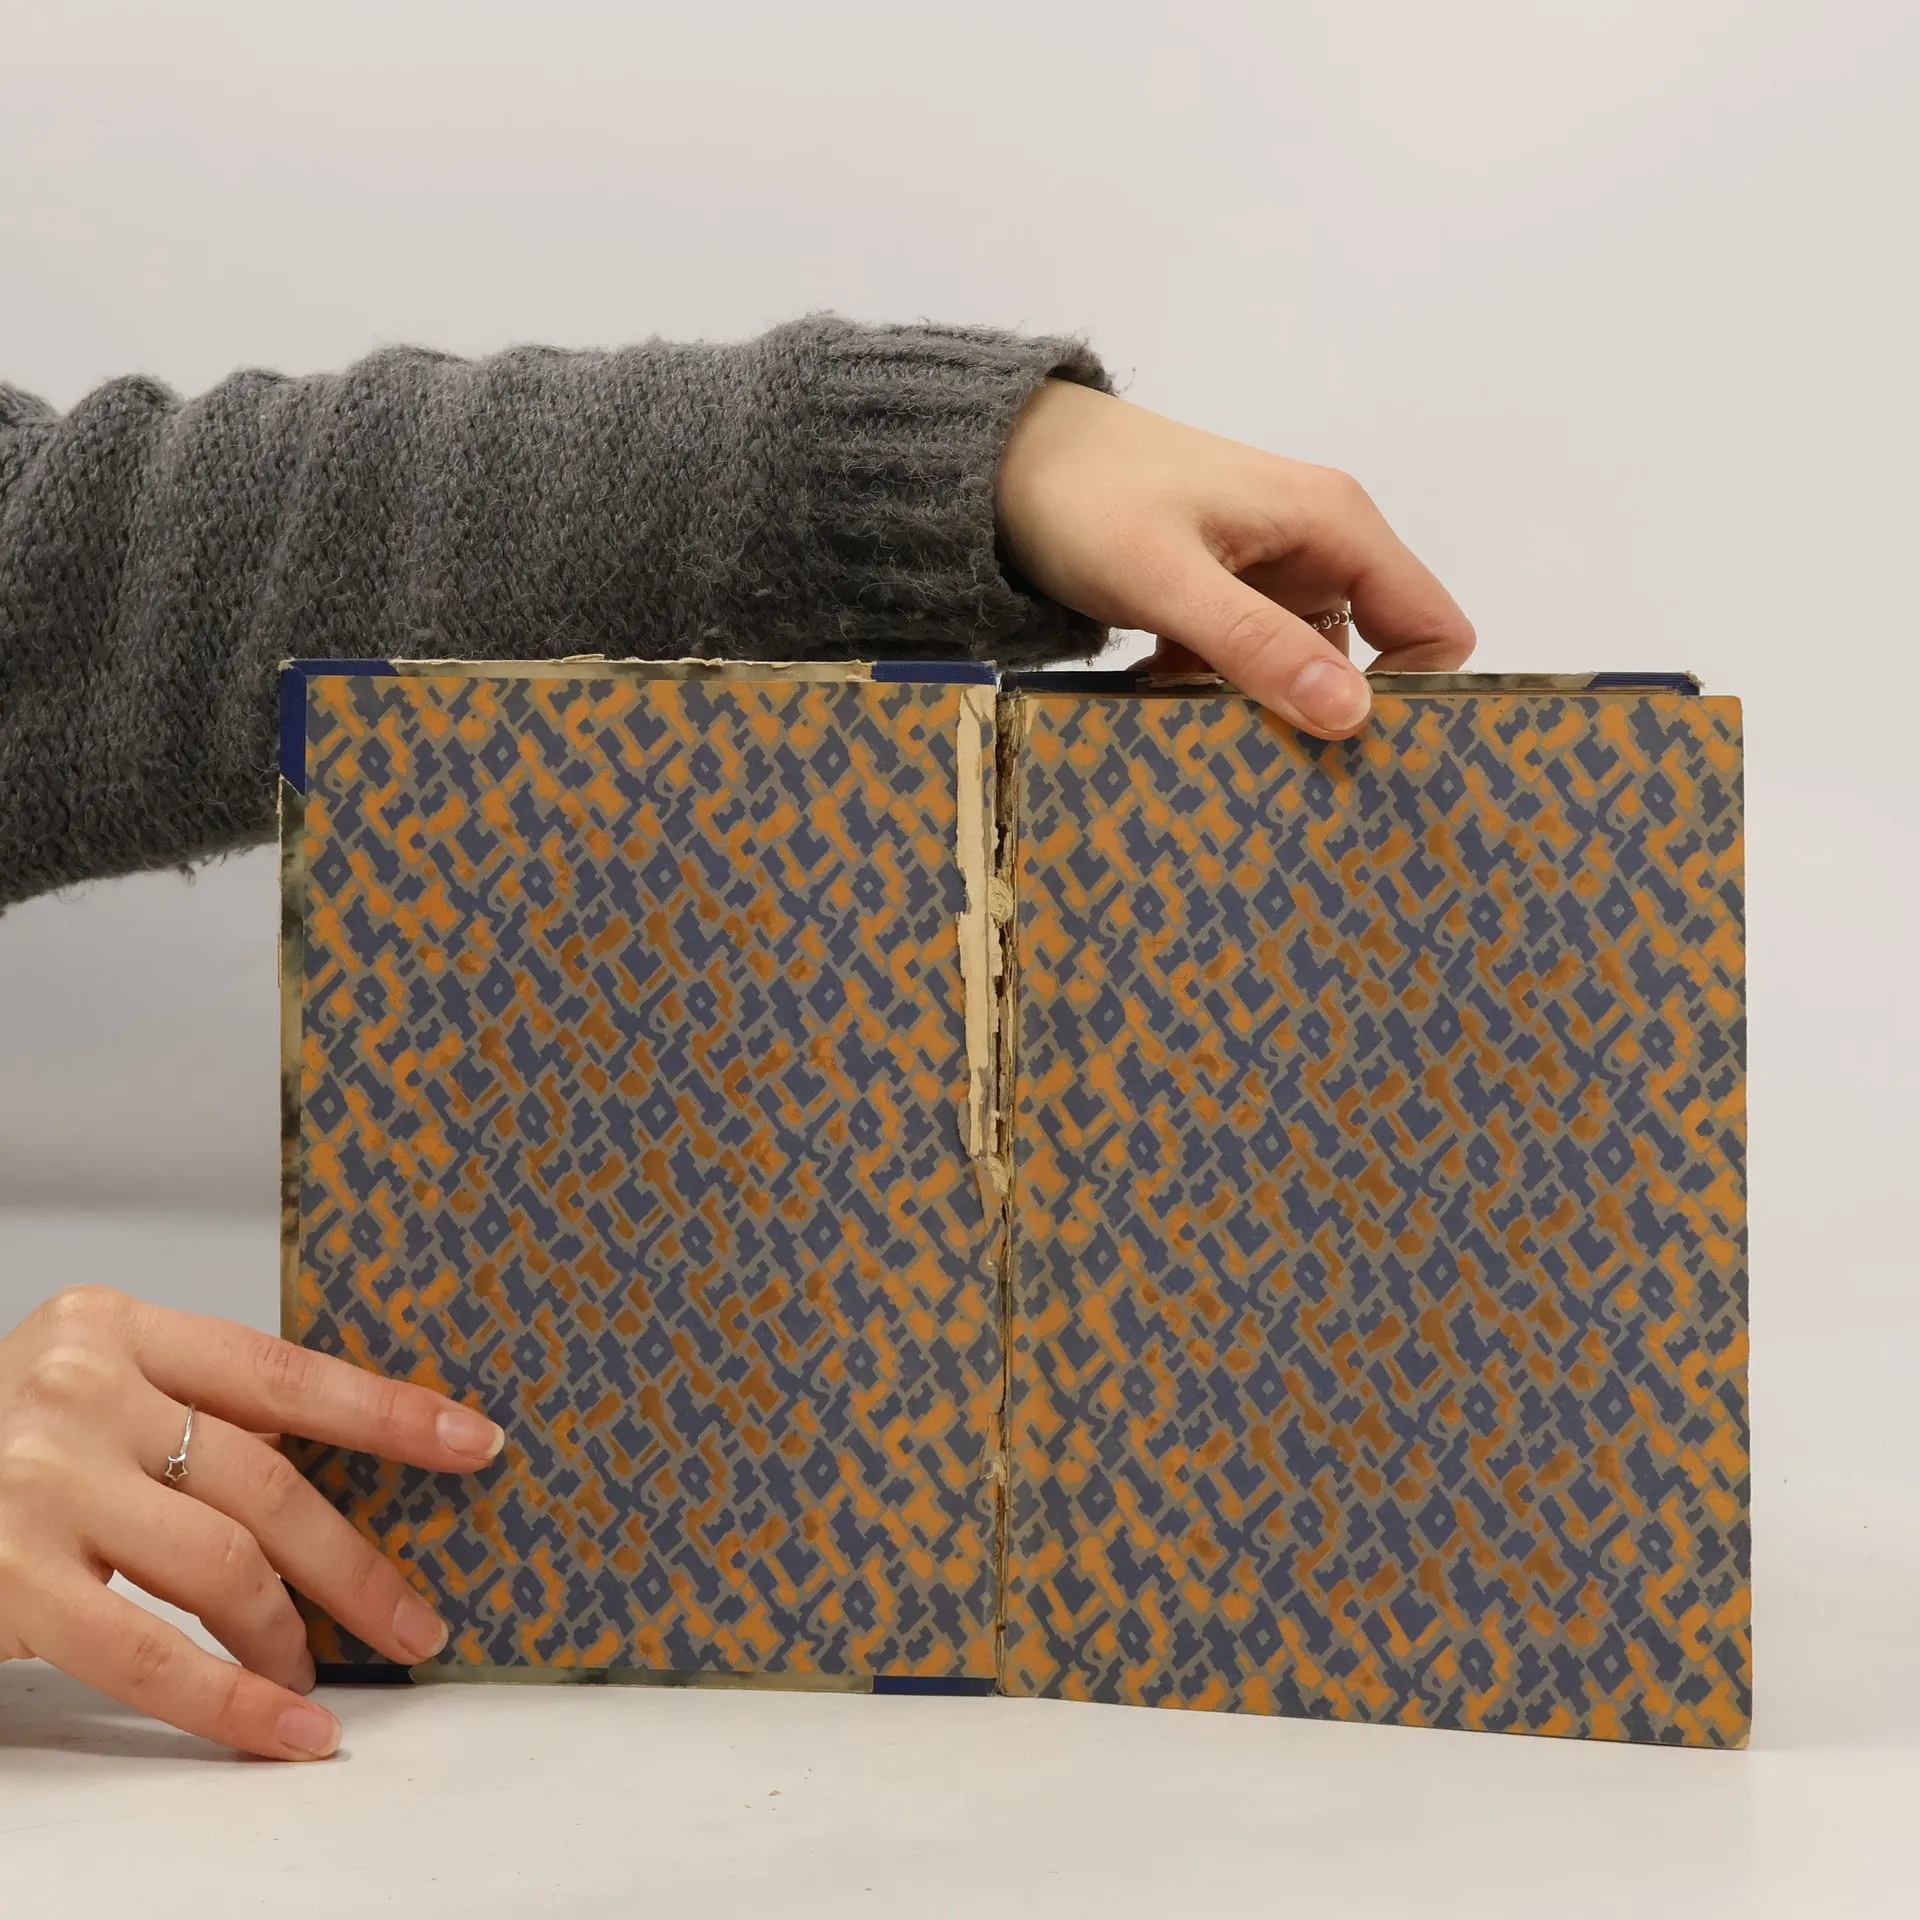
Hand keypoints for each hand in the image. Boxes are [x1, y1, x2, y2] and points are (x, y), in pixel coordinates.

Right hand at [0, 1285, 502, 1759]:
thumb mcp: (88, 1390)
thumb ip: (194, 1413)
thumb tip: (344, 1472)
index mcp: (117, 1327)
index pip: (285, 1370)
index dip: (390, 1412)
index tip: (476, 1443)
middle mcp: (79, 1391)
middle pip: (267, 1483)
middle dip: (357, 1563)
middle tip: (418, 1618)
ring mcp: (39, 1485)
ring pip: (225, 1568)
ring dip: (293, 1636)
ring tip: (321, 1676)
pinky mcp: (7, 1579)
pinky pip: (151, 1654)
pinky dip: (232, 1702)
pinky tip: (286, 1729)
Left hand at [994, 379, 1474, 736]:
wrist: (1007, 459)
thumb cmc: (1088, 498)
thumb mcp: (1169, 579)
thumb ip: (1257, 643)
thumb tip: (1351, 714)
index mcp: (1335, 524)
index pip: (1435, 624)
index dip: (1412, 692)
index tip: (1344, 744)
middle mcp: (1319, 545)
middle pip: (1369, 658)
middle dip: (1321, 712)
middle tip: (1263, 755)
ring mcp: (1271, 572)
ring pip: (1300, 669)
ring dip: (1255, 704)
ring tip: (1190, 717)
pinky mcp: (1225, 594)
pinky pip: (1248, 662)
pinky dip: (1212, 687)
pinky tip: (1158, 689)